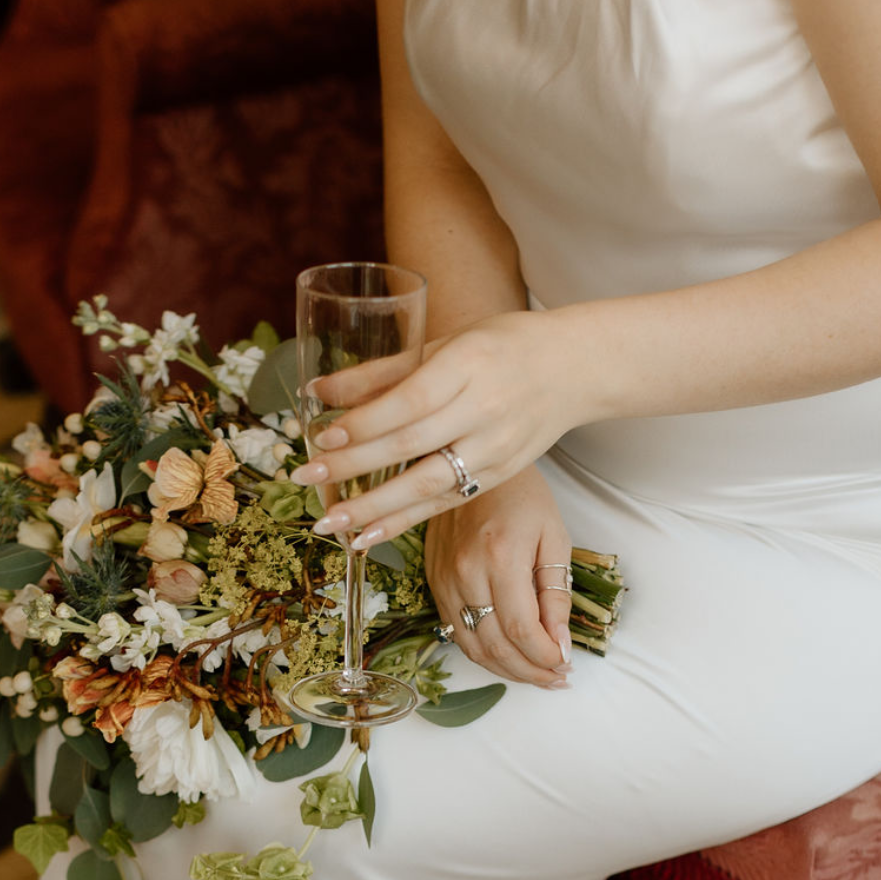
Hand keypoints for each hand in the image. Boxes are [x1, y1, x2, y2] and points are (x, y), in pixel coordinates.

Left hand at [301, 312, 578, 548]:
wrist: (574, 369)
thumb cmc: (501, 347)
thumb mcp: (443, 344)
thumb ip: (381, 371)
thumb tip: (316, 393)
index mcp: (469, 365)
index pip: (410, 402)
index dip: (365, 422)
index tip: (322, 437)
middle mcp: (485, 410)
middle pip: (412, 444)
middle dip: (355, 466)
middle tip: (306, 479)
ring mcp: (496, 449)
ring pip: (428, 484)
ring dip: (373, 508)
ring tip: (328, 522)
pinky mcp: (499, 475)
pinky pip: (444, 503)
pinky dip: (403, 522)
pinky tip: (366, 536)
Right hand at [425, 466, 571, 687]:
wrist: (472, 466)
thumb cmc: (521, 496)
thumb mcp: (553, 538)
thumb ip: (556, 593)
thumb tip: (560, 642)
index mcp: (500, 557)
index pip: (521, 629)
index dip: (544, 656)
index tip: (565, 664)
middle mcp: (465, 573)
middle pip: (495, 645)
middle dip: (529, 671)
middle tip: (556, 679)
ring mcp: (444, 580)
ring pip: (473, 646)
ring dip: (506, 669)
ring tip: (536, 675)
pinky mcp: (434, 582)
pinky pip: (455, 631)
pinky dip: (482, 652)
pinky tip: (507, 656)